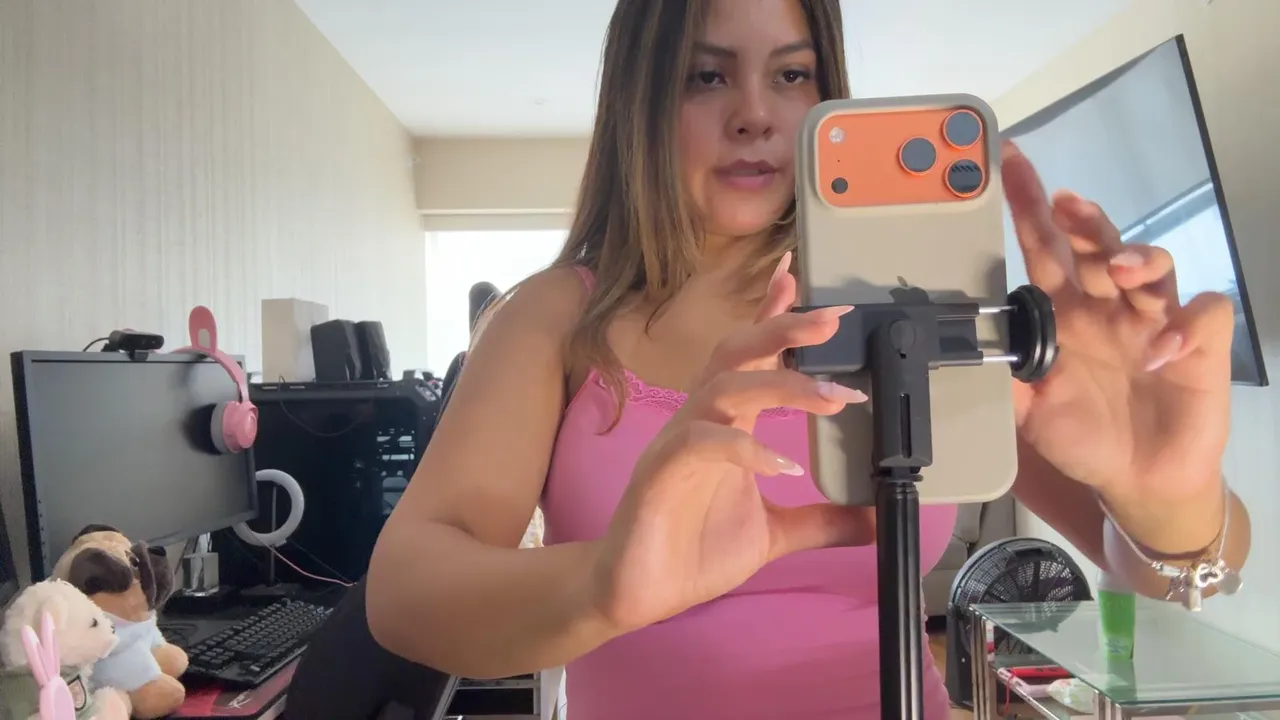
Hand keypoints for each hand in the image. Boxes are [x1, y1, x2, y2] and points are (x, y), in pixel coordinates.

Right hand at [590, 253, 871, 631]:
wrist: (635, 593)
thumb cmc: (694, 549)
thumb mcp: (775, 533)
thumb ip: (823, 519)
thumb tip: (877, 517)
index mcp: (728, 423)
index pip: (752, 356)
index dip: (775, 315)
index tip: (803, 279)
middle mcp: (702, 420)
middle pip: (737, 353)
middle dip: (782, 328)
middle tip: (832, 319)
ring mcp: (678, 443)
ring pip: (724, 388)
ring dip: (781, 385)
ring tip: (833, 399)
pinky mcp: (659, 473)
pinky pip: (700, 443)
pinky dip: (744, 449)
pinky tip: (783, 468)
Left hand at [1003, 141, 1233, 515]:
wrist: (1139, 481)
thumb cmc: (1085, 438)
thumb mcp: (1029, 413)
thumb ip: (1002, 380)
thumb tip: (960, 354)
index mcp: (1065, 314)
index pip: (1045, 250)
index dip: (1029, 209)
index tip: (1009, 165)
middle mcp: (1108, 306)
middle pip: (1097, 245)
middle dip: (1082, 218)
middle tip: (1062, 202)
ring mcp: (1155, 321)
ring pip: (1152, 263)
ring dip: (1134, 255)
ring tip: (1115, 268)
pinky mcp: (1200, 344)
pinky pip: (1202, 313)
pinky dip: (1186, 325)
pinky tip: (1162, 351)